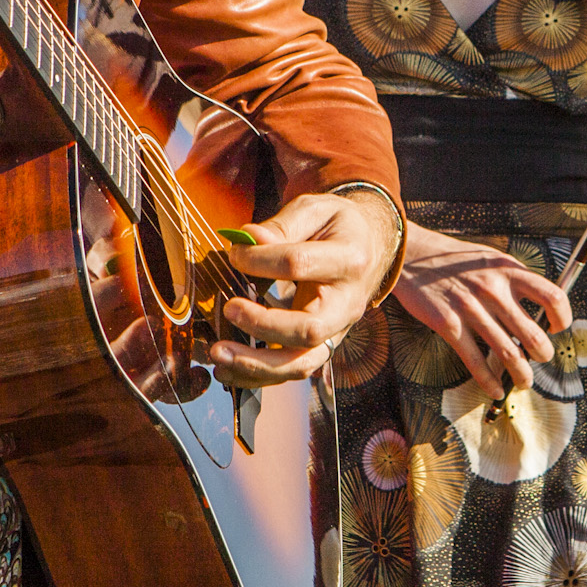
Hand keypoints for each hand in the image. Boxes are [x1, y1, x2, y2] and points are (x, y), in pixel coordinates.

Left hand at [210, 191, 395, 387]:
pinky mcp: (322, 346)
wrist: (368, 247)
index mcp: (348, 259)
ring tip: (219, 354)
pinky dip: (258, 376)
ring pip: (302, 362)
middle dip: (263, 326)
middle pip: (309, 329)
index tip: (234, 255)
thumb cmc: (335, 226)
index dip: (260, 260)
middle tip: (229, 310)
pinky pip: (292, 370)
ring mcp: (337, 330)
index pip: (299, 264)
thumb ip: (281, 226)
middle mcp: (348, 303)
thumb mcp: (314, 210)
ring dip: (257, 364)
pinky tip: (227, 371)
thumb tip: (244, 240)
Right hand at [393, 225, 571, 395]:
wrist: (412, 255)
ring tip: (524, 382)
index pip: (553, 297)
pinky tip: (495, 390)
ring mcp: (471, 308)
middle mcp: (494, 290)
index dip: (562, 318)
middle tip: (540, 359)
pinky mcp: (449, 325)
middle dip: (543, 355)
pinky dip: (488, 382)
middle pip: (534, 335)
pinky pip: (475, 361)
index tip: (556, 328)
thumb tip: (541, 306)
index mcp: (509, 270)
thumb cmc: (455, 260)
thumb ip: (515, 278)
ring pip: (509, 354)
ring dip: (521, 375)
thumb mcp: (492, 258)